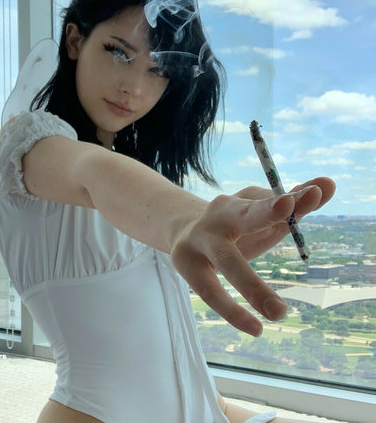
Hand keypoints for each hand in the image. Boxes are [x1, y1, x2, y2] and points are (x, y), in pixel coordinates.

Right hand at [170, 177, 335, 336]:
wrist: (183, 230)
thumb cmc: (234, 226)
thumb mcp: (261, 216)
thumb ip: (294, 204)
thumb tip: (329, 184)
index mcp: (240, 202)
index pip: (269, 200)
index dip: (288, 200)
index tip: (314, 193)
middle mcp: (219, 216)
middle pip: (244, 215)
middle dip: (267, 212)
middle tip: (288, 207)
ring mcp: (199, 240)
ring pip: (227, 262)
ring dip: (252, 287)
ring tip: (280, 313)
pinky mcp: (185, 264)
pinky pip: (209, 292)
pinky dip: (232, 311)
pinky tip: (254, 328)